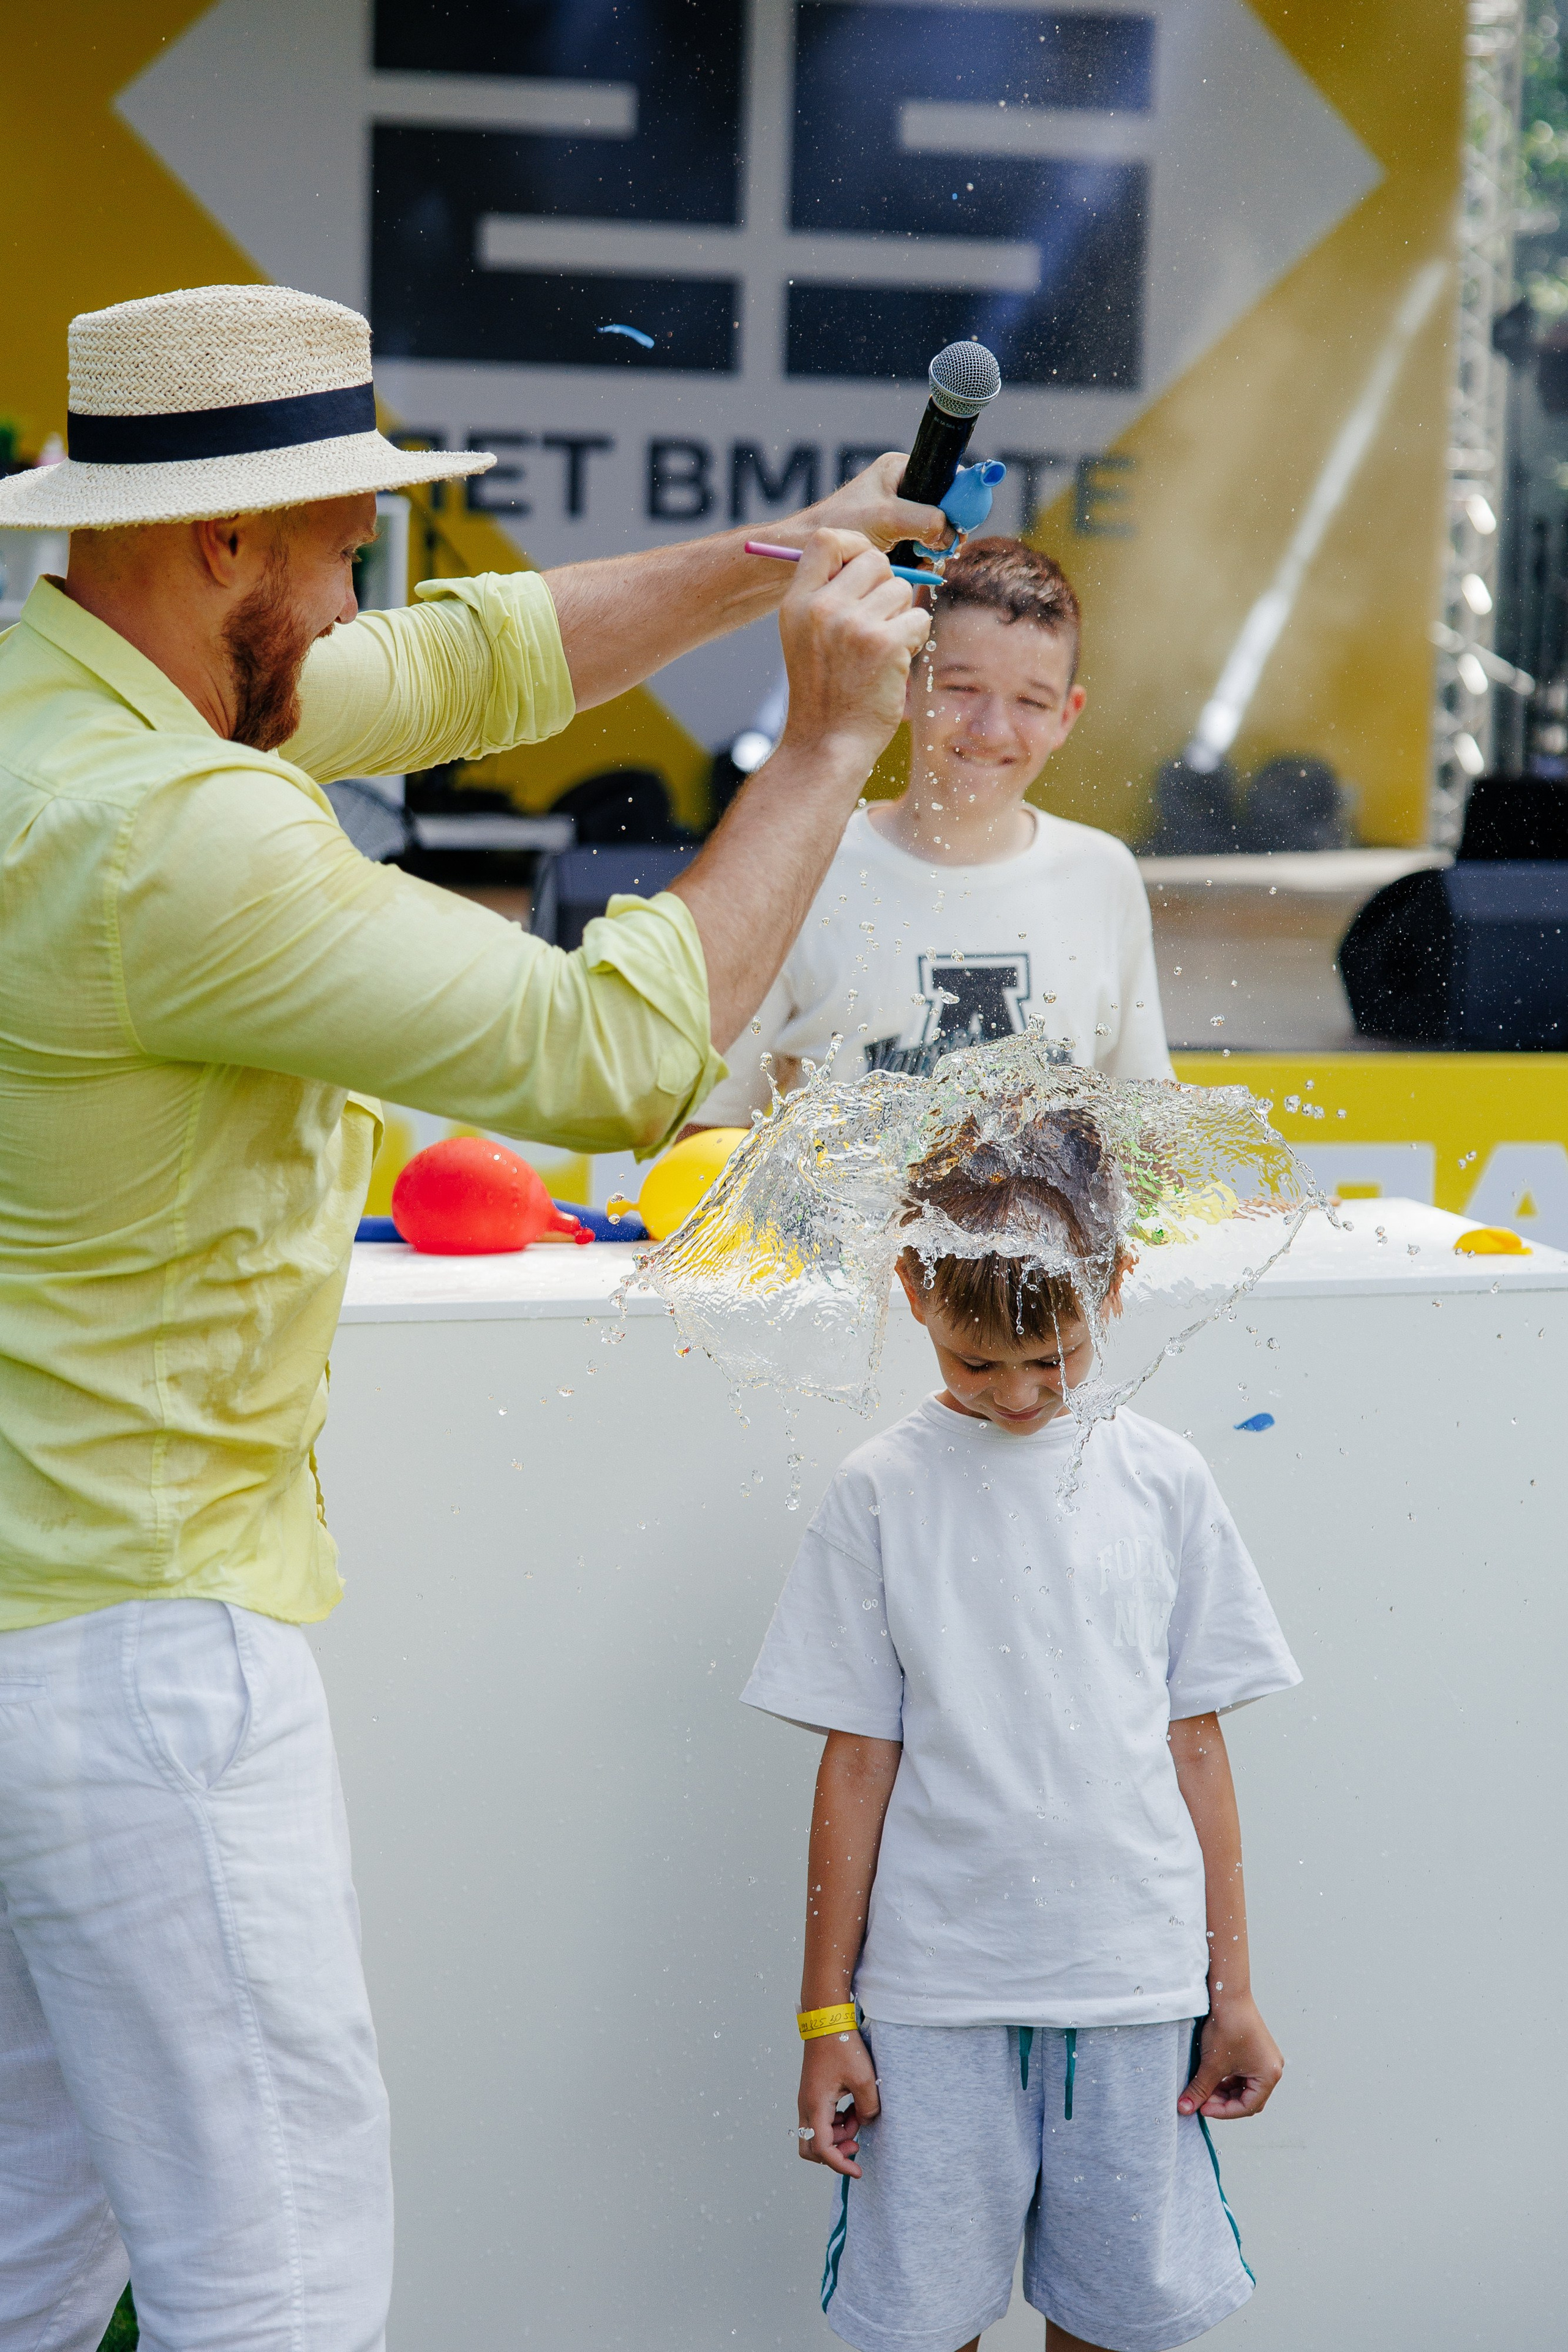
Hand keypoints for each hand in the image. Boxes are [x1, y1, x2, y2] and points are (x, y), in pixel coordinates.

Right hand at [776, 529, 931, 769]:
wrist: (826, 745)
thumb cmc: (823, 693)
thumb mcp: (804, 637)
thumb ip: (824, 597)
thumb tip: (869, 559)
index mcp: (797, 602)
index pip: (827, 539)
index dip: (855, 545)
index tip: (865, 568)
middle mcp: (822, 608)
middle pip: (875, 560)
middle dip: (886, 587)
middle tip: (877, 624)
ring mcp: (854, 625)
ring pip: (903, 588)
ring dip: (902, 616)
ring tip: (881, 650)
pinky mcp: (885, 644)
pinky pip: (919, 618)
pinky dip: (914, 640)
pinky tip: (893, 665)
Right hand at [798, 2029, 880, 2177]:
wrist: (827, 2020)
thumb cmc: (842, 2046)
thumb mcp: (864, 2078)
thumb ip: (869, 2108)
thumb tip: (866, 2122)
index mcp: (815, 2105)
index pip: (822, 2148)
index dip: (840, 2164)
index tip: (858, 2172)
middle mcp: (806, 2106)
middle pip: (810, 2147)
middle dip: (834, 2153)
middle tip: (856, 2143)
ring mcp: (807, 2099)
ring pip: (817, 2134)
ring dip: (839, 2135)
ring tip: (859, 2115)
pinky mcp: (813, 2093)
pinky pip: (821, 2119)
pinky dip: (837, 2122)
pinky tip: (853, 2108)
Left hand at [801, 452, 954, 557]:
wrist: (808, 549)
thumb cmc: (841, 524)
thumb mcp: (886, 518)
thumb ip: (924, 520)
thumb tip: (951, 532)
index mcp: (901, 469)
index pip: (947, 477)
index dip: (958, 501)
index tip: (959, 526)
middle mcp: (903, 488)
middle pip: (945, 507)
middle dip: (946, 530)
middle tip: (938, 548)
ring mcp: (900, 514)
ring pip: (936, 530)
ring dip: (934, 548)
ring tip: (921, 559)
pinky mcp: (897, 536)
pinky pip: (923, 546)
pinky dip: (923, 558)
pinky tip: (915, 567)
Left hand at [1179, 1995, 1283, 2119]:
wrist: (1228, 1994)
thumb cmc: (1227, 2026)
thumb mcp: (1212, 2064)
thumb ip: (1200, 2090)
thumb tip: (1185, 2108)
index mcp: (1269, 2075)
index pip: (1248, 2107)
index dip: (1224, 2111)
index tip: (1203, 2109)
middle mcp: (1272, 2069)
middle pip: (1248, 2099)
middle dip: (1224, 2102)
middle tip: (1202, 2100)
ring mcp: (1265, 2059)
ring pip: (1244, 2087)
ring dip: (1224, 2091)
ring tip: (1204, 2088)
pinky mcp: (1255, 2050)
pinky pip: (1243, 2073)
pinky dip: (1227, 2078)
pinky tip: (1211, 2076)